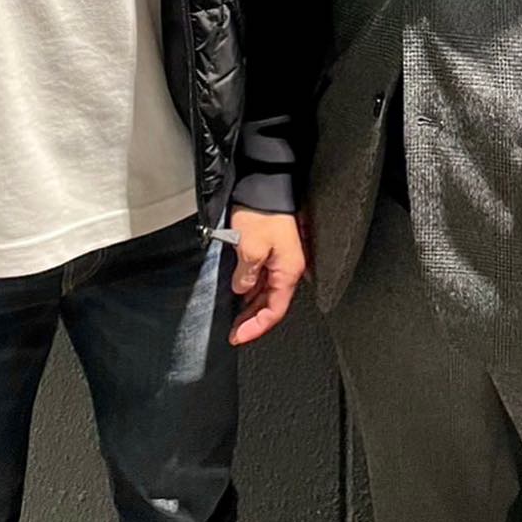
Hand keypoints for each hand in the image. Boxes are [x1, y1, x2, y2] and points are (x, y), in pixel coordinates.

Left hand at [228, 210, 304, 345]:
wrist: (266, 184)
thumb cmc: (262, 213)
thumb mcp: (250, 246)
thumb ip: (246, 274)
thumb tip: (242, 289)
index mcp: (288, 271)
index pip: (276, 310)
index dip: (257, 327)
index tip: (238, 337)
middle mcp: (289, 268)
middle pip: (272, 304)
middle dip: (252, 320)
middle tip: (232, 332)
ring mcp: (281, 260)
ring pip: (267, 293)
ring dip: (251, 307)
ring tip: (233, 318)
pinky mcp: (273, 252)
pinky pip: (264, 279)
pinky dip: (251, 291)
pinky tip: (238, 294)